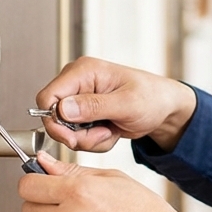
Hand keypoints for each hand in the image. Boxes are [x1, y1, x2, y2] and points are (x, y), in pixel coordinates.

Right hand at [35, 56, 197, 151]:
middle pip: (53, 118)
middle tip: (103, 133)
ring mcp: (79, 100)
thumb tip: (62, 109)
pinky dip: (94, 140)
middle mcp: (77, 83)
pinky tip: (110, 131)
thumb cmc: (152, 97)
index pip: (47, 97)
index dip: (54, 120)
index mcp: (83, 71)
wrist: (163, 108)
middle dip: (78, 134)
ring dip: (89, 139)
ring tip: (111, 130)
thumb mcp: (126, 104)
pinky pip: (77, 136)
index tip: (74, 135)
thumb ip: (94, 106)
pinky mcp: (84, 114)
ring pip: (65, 131)